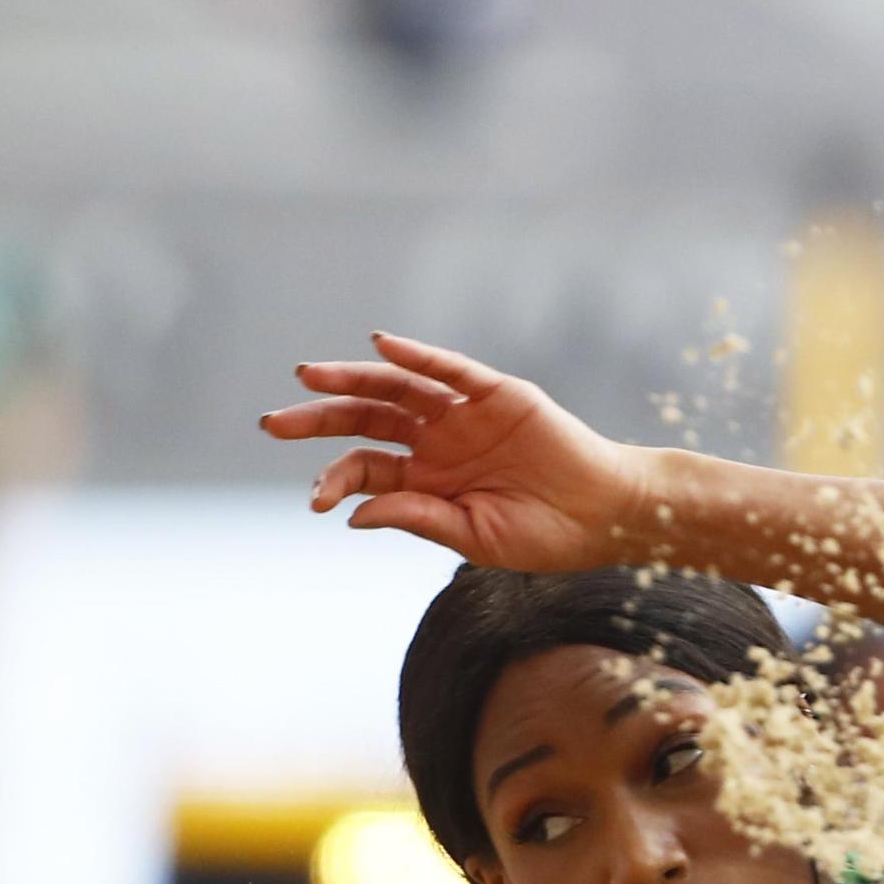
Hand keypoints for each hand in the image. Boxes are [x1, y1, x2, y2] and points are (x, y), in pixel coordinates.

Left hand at [265, 332, 652, 571]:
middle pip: (366, 421)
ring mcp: (467, 416)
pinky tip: (381, 346)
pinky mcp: (499, 395)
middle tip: (274, 423)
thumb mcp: (474, 536)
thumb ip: (417, 518)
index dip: (334, 478)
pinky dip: (417, 356)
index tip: (315, 500)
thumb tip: (353, 511)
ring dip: (351, 380)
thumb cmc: (548, 535)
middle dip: (317, 419)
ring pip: (397, 389)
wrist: (610, 515)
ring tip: (308, 377)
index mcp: (428, 482)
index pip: (366, 468)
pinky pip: (451, 371)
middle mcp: (439, 443)